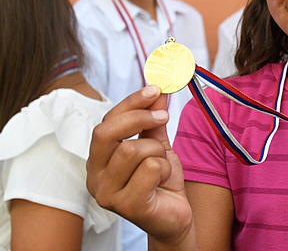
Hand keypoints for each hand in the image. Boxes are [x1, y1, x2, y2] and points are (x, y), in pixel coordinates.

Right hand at [86, 85, 193, 245]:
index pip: (106, 122)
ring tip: (162, 163)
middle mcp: (95, 176)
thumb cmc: (160, 181)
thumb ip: (153, 120)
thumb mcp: (157, 144)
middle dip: (140, 118)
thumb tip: (158, 90)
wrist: (174, 215)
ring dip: (157, 151)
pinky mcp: (126, 205)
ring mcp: (107, 193)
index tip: (155, 90)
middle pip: (106, 132)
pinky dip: (163, 168)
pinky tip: (162, 180)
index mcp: (98, 159)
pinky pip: (149, 168)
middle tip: (163, 117)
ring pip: (132, 150)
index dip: (131, 103)